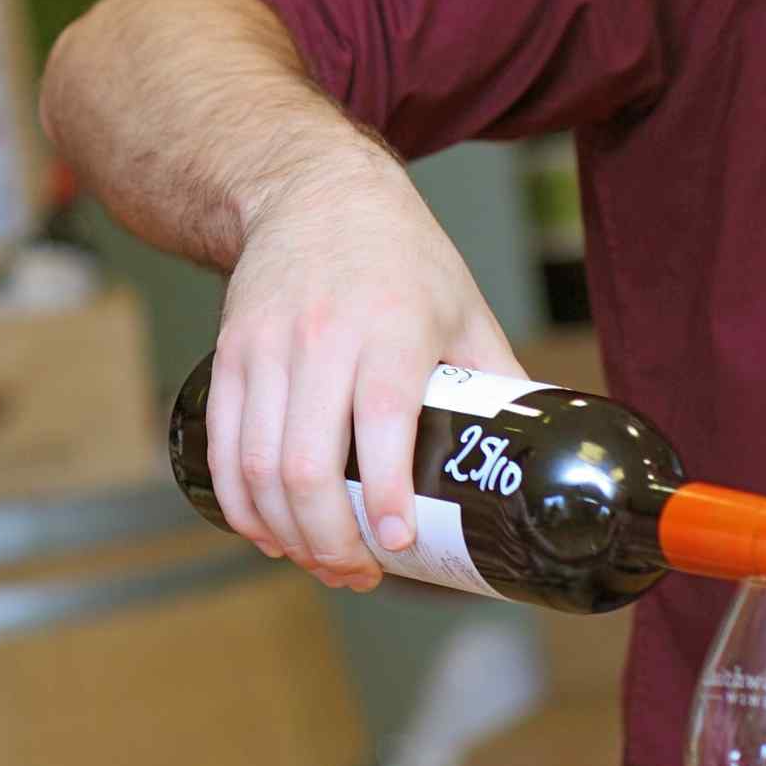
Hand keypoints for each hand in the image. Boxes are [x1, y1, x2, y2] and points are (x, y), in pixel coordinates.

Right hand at [207, 152, 520, 589]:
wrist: (314, 191)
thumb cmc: (403, 256)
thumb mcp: (465, 308)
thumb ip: (499, 383)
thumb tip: (543, 459)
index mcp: (392, 328)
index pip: (381, 421)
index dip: (385, 493)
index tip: (398, 544)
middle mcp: (322, 338)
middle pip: (306, 463)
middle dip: (329, 539)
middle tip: (359, 574)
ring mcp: (266, 348)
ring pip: (258, 465)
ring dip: (285, 533)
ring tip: (320, 562)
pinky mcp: (229, 355)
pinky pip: (222, 447)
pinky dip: (240, 505)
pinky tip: (266, 534)